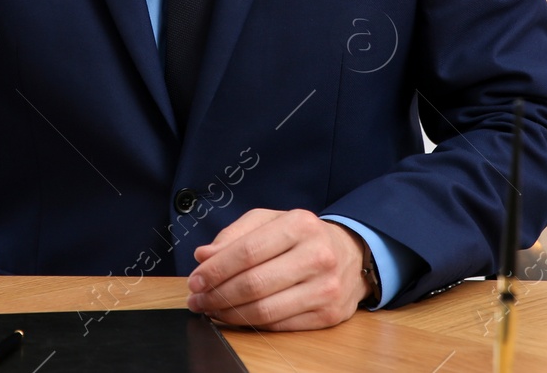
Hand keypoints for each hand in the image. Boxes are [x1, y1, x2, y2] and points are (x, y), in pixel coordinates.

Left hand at [187, 208, 370, 330]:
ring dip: (230, 313)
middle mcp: (317, 255)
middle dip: (218, 294)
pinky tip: (236, 317)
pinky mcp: (329, 314)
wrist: (352, 254)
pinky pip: (280, 326)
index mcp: (300, 225)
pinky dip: (252, 324)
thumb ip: (235, 235)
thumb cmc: (302, 237)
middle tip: (197, 298)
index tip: (195, 279)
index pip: (247, 251)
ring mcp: (326, 287)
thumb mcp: (270, 221)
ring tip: (211, 309)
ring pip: (265, 310)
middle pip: (254, 283)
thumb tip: (203, 256)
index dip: (215, 269)